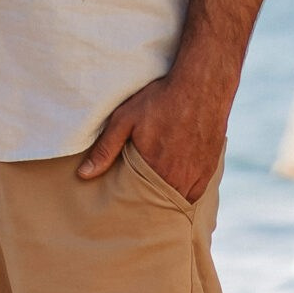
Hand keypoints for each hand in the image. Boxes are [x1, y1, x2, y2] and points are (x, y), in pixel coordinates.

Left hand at [78, 74, 230, 202]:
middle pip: (160, 205)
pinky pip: (196, 194)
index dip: (130, 207)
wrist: (202, 84)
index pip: (139, 203)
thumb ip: (106, 149)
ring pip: (179, 202)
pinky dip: (185, 195)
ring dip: (167, 202)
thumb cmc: (162, 99)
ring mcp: (197, 175)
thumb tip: (84, 174)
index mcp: (155, 170)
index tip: (122, 208)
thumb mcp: (126, 119)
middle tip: (135, 207)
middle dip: (148, 208)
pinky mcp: (209, 168)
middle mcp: (179, 178)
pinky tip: (175, 190)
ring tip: (154, 200)